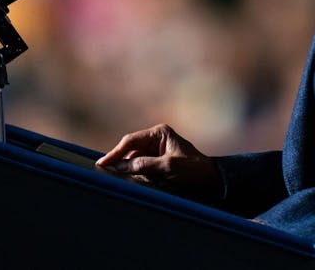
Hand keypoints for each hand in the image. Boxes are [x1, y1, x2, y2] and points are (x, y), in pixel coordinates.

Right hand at [96, 124, 222, 200]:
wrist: (211, 181)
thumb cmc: (194, 170)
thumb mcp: (168, 167)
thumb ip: (144, 165)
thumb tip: (121, 166)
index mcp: (159, 133)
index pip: (130, 141)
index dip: (115, 153)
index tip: (102, 164)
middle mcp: (156, 139)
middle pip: (130, 151)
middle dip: (123, 163)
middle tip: (109, 174)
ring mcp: (156, 151)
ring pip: (134, 162)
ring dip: (132, 171)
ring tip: (136, 179)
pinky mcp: (158, 163)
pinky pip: (142, 169)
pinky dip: (139, 176)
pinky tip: (142, 182)